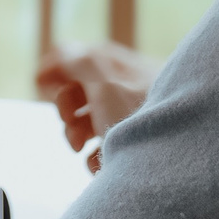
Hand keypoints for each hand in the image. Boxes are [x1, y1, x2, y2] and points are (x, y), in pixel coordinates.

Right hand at [35, 43, 159, 171]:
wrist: (177, 166)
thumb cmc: (141, 119)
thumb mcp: (105, 83)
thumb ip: (78, 61)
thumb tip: (60, 53)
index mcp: (125, 67)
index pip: (85, 56)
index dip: (58, 66)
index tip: (40, 83)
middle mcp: (132, 90)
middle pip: (85, 91)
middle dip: (67, 109)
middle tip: (67, 121)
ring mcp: (137, 120)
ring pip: (93, 121)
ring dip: (76, 134)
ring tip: (80, 149)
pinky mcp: (140, 148)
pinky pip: (108, 148)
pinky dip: (96, 157)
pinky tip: (99, 165)